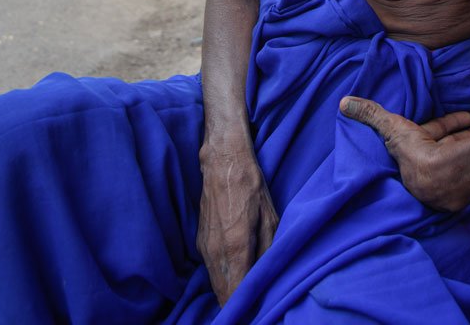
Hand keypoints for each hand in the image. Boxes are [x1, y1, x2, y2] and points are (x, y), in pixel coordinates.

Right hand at [197, 142, 277, 304]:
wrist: (223, 162)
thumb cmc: (251, 187)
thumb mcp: (270, 219)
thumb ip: (268, 253)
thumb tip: (267, 279)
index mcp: (236, 248)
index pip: (234, 294)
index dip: (244, 306)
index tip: (256, 309)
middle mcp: (215, 252)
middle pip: (222, 293)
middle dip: (236, 302)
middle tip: (252, 304)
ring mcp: (204, 247)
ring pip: (215, 282)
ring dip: (228, 291)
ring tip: (245, 292)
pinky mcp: (200, 241)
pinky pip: (211, 269)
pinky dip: (221, 277)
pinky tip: (235, 273)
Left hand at [340, 96, 469, 211]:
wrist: (447, 176)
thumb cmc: (416, 153)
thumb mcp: (391, 128)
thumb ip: (370, 115)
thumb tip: (343, 102)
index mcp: (412, 165)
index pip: (423, 140)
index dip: (436, 127)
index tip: (444, 117)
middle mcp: (430, 178)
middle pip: (444, 147)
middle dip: (456, 133)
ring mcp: (450, 183)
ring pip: (459, 154)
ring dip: (468, 139)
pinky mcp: (466, 186)